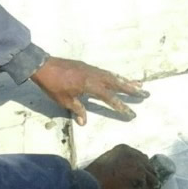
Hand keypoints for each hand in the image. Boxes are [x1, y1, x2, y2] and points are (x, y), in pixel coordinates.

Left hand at [31, 57, 148, 125]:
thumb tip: (84, 123)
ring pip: (113, 76)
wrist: (42, 65)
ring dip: (126, 81)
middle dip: (132, 89)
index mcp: (90, 85)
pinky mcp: (87, 66)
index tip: (131, 113)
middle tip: (145, 94)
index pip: (109, 97)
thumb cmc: (53, 85)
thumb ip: (77, 110)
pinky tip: (119, 78)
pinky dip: (115, 76)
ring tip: (139, 84)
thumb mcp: (64, 100)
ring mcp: (92, 69)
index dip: (120, 106)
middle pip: (117, 83)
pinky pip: (105, 72)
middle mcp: (95, 76)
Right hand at [84, 145, 157, 188]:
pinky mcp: (140, 183)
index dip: (143, 171)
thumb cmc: (92, 176)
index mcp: (126, 150)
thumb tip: (129, 176)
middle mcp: (135, 157)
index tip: (141, 180)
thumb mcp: (107, 162)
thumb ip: (120, 165)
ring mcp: (139, 170)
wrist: (88, 183)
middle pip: (150, 171)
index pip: (143, 160)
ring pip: (152, 184)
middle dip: (149, 183)